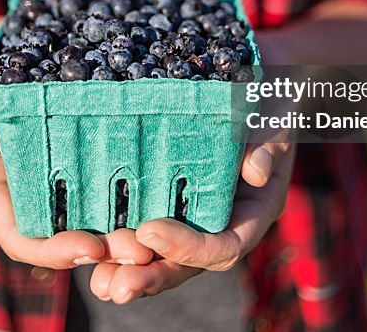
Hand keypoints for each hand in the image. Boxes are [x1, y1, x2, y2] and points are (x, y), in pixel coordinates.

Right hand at [0, 22, 152, 268]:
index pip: (21, 237)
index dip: (54, 250)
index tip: (90, 247)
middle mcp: (30, 192)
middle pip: (65, 238)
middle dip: (103, 250)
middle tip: (141, 251)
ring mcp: (59, 177)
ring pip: (92, 218)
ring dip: (124, 231)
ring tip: (159, 235)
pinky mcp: (84, 157)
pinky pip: (107, 182)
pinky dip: (133, 194)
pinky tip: (164, 192)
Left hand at [87, 33, 295, 302]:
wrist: (250, 81)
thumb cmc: (266, 101)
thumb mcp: (274, 117)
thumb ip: (268, 143)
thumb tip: (256, 170)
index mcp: (252, 212)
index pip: (223, 246)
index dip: (188, 247)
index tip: (149, 230)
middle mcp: (223, 223)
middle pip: (188, 265)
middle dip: (151, 276)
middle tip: (114, 286)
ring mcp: (195, 218)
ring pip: (164, 259)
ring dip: (131, 273)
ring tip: (100, 284)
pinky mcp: (170, 204)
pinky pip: (147, 235)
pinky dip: (122, 247)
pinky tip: (92, 255)